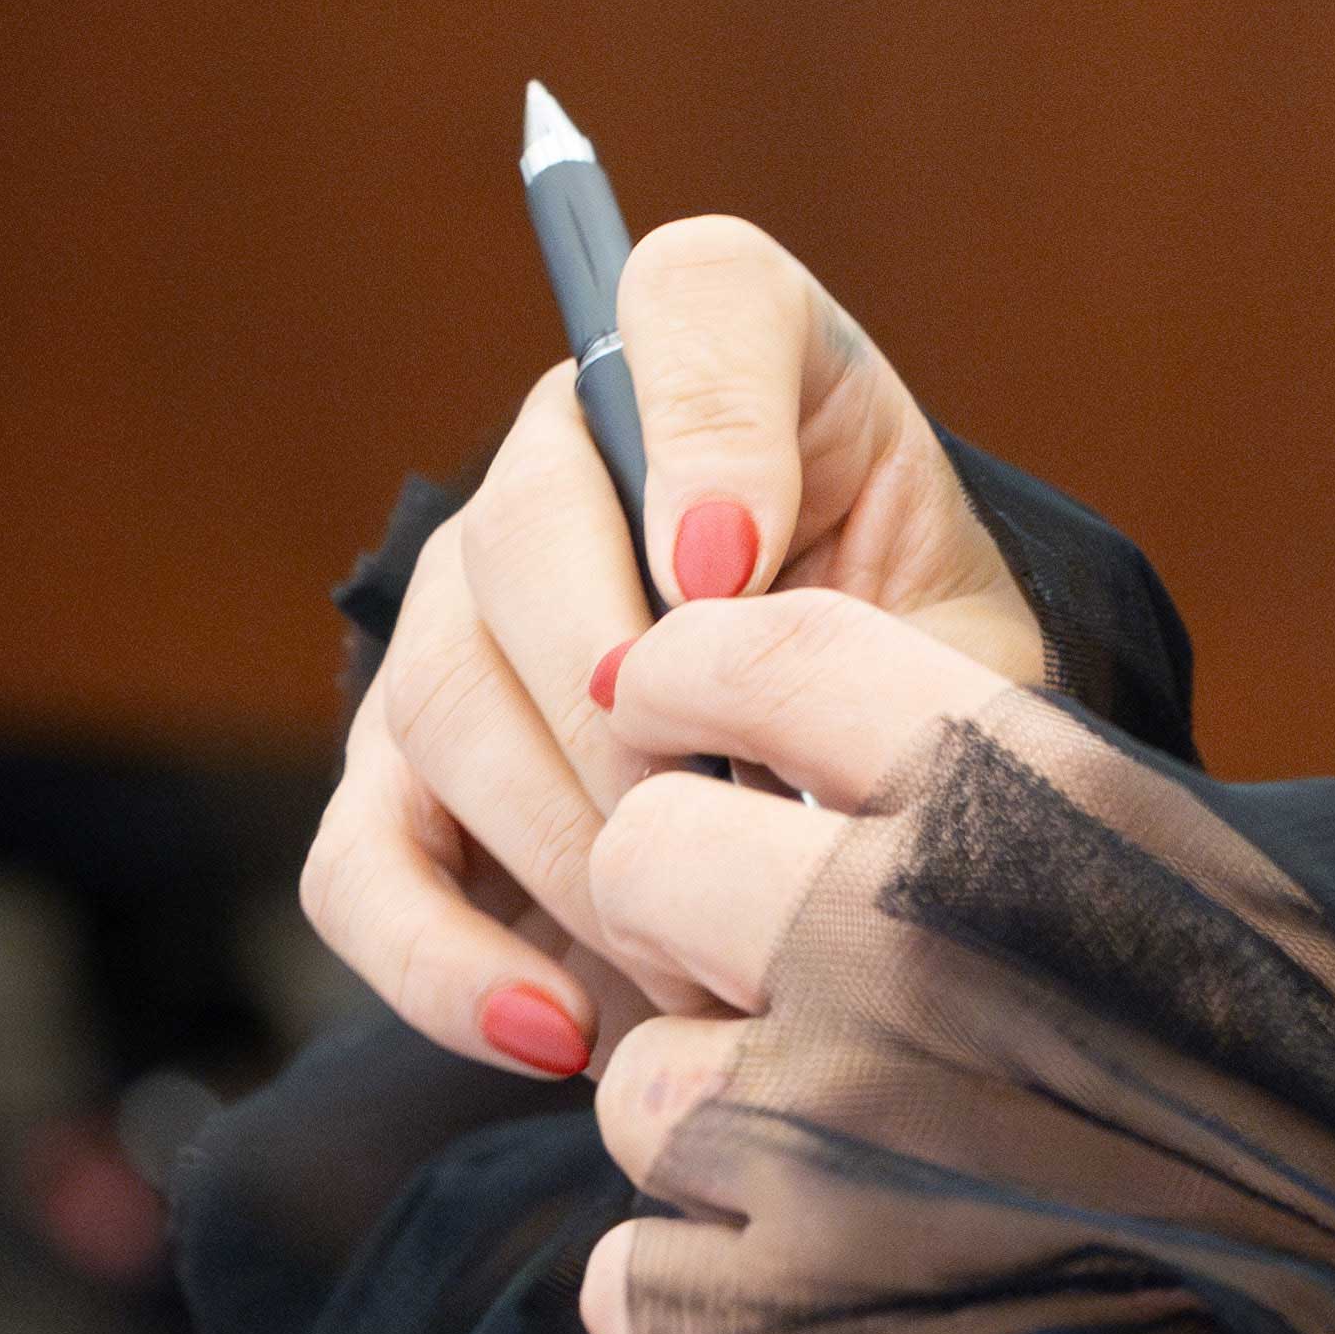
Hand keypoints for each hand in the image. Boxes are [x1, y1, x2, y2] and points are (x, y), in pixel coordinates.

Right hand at [292, 216, 1053, 1086]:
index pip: (693, 300)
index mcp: (736, 369)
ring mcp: (459, 614)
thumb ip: (906, 669)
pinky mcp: (394, 776)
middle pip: (524, 535)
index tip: (735, 571)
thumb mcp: (974, 665)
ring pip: (446, 699)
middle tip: (741, 836)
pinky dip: (446, 963)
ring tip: (703, 969)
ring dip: (573, 851)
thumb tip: (776, 747)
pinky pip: (359, 861)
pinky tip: (559, 1033)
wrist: (868, 825)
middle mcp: (563, 459)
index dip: (704, 422)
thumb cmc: (931, 712)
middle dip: (631, 717)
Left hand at [562, 590, 1068, 1333]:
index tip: (678, 715)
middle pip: (644, 862)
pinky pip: (635, 1281)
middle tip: (781, 992)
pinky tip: (849, 1320)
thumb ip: (1079, 807)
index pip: (759, 659)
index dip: (698, 680)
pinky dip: (715, 1306)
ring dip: (725, 1134)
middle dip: (693, 919)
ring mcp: (819, 1155)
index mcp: (1026, 806)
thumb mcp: (1278, 885)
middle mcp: (895, 948)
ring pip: (639, 1087)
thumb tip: (932, 773)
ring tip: (870, 1194)